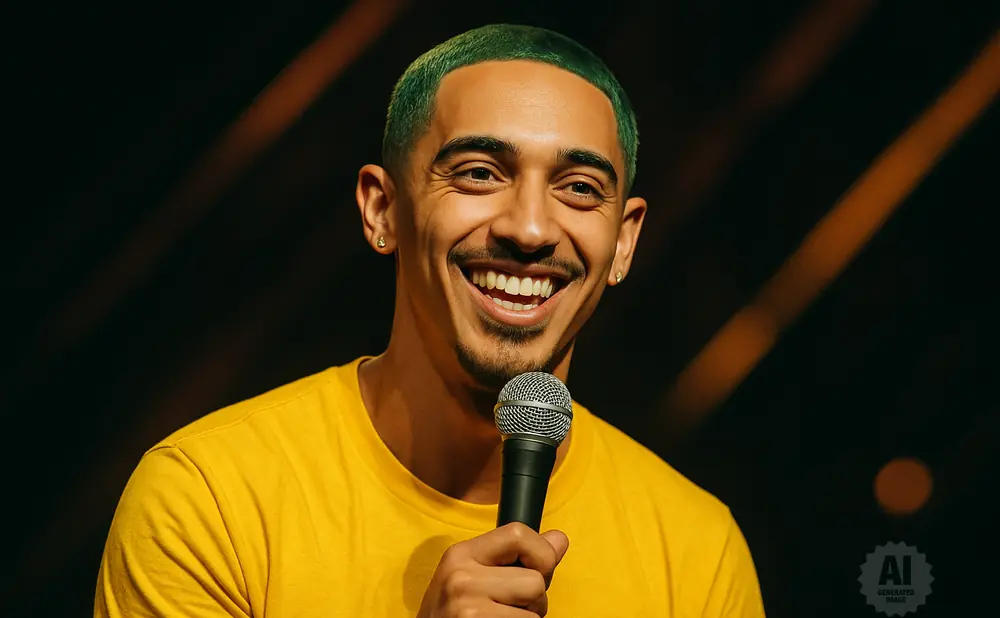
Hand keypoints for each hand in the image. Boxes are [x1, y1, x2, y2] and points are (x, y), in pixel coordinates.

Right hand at [417, 522, 570, 616]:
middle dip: (535, 600)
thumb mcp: (474, 575)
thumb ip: (516, 557)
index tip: (534, 570)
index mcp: (461, 554)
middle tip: (512, 608)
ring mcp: (468, 608)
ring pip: (535, 612)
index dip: (541, 553)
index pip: (518, 533)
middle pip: (535, 581)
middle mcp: (461, 577)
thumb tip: (559, 539)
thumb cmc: (455, 611)